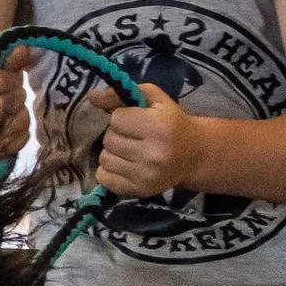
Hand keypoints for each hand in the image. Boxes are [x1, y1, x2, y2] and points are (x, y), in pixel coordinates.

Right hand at [0, 57, 27, 160]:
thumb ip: (0, 60)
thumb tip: (24, 50)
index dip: (10, 77)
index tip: (9, 76)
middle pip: (9, 102)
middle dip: (16, 93)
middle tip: (12, 92)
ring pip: (19, 120)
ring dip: (21, 111)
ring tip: (11, 108)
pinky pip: (21, 140)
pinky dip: (21, 130)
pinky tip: (10, 125)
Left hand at [87, 82, 206, 198]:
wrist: (194, 155)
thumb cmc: (171, 122)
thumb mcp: (153, 99)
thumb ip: (120, 94)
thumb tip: (92, 97)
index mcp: (159, 128)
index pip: (116, 119)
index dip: (123, 117)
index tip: (136, 121)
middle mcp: (153, 155)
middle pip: (109, 140)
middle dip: (117, 135)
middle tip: (133, 137)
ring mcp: (146, 176)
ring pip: (104, 159)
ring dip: (112, 152)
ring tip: (129, 151)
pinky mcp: (140, 191)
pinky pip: (104, 179)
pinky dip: (109, 170)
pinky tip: (124, 165)